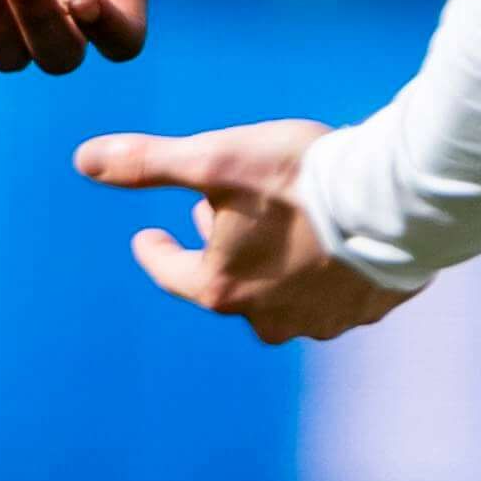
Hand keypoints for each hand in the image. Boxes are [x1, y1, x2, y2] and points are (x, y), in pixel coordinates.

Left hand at [76, 119, 412, 343]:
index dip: (155, 253)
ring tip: (273, 228)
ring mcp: (321, 321)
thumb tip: (83, 160)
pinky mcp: (366, 311)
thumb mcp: (214, 159)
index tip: (146, 238)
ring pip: (281, 296)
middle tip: (212, 216)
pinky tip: (329, 242)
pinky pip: (330, 295)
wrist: (398, 202)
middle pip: (228, 285)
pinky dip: (320, 271)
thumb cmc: (300, 178)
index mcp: (223, 287)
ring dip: (270, 265)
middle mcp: (268, 318)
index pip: (172, 273)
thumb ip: (148, 163)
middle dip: (217, 252)